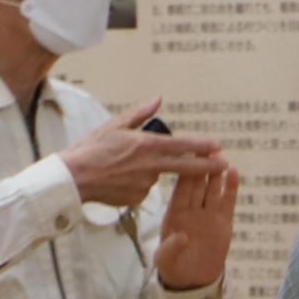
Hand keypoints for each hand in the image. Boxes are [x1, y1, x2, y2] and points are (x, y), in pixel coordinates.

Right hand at [61, 101, 223, 207]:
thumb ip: (140, 114)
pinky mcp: (137, 198)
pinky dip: (137, 183)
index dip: (202, 147)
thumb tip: (158, 100)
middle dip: (207, 166)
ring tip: (123, 165)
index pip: (182, 146)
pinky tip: (120, 178)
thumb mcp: (115, 125)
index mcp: (147, 146)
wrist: (74, 178)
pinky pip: (143, 189)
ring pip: (156, 175)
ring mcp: (145, 184)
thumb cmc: (91, 149)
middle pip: (186, 167)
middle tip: (224, 164)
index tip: (217, 147)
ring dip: (150, 170)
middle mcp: (150, 166)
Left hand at [154, 161, 239, 289]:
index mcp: (174, 214)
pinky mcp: (223, 222)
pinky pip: (227, 202)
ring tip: (220, 156)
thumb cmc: (173, 267)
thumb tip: (182, 236)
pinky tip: (234, 173)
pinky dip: (231, 188)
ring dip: (216, 173)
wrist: (192, 280)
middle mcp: (191, 210)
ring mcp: (208, 214)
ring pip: (213, 189)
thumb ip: (172, 248)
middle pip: (197, 184)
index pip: (180, 190)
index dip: (184, 173)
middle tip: (206, 149)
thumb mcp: (166, 261)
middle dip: (201, 166)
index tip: (187, 156)